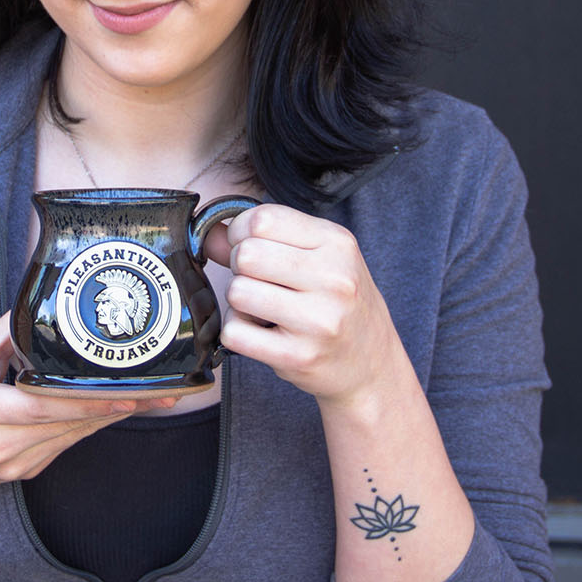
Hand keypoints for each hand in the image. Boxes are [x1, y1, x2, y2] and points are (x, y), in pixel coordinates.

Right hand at [0, 313, 174, 496]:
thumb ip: (7, 330)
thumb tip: (45, 292)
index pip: (46, 406)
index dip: (93, 401)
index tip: (133, 390)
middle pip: (71, 423)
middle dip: (123, 405)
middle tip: (170, 388)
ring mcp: (12, 465)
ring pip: (75, 436)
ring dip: (116, 415)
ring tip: (160, 396)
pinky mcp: (22, 473)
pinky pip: (66, 444)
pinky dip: (92, 423)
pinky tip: (120, 407)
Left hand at [205, 205, 398, 411]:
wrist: (372, 363)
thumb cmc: (339, 303)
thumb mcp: (318, 258)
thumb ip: (264, 239)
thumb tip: (209, 233)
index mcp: (337, 243)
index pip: (262, 219)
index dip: (241, 232)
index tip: (249, 246)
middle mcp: (333, 279)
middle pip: (246, 255)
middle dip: (240, 268)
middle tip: (258, 282)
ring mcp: (318, 320)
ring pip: (237, 292)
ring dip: (239, 301)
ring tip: (262, 308)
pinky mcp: (299, 356)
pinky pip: (235, 332)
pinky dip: (238, 332)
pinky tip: (262, 333)